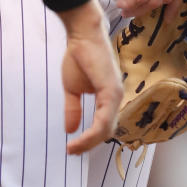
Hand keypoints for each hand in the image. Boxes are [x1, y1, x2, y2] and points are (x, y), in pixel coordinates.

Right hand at [57, 0, 123, 153]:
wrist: (82, 34)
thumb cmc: (78, 56)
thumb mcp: (72, 89)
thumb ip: (73, 109)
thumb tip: (70, 129)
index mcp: (109, 98)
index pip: (104, 126)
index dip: (89, 139)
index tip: (72, 148)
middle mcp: (116, 98)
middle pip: (106, 132)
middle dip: (89, 145)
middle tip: (72, 152)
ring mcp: (116, 95)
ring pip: (106, 129)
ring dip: (89, 142)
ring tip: (73, 148)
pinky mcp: (111, 91)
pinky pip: (103, 120)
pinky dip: (92, 133)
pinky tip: (78, 138)